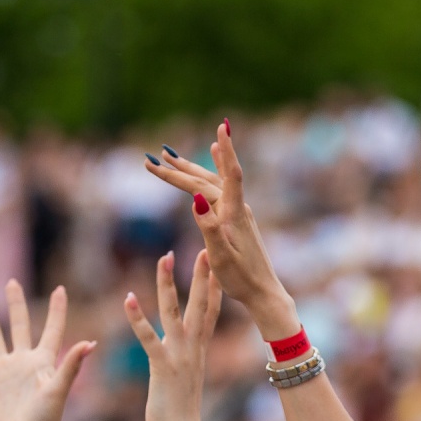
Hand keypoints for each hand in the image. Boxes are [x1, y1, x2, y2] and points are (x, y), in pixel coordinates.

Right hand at [0, 282, 94, 420]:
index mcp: (44, 362)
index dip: (57, 310)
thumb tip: (90, 342)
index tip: (60, 289)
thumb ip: (71, 365)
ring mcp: (2, 369)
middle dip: (17, 304)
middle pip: (19, 325)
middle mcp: (22, 362)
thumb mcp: (58, 391)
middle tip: (12, 282)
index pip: (52, 330)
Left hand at [122, 250, 221, 420]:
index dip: (213, 287)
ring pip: (174, 312)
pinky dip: (137, 318)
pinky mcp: (162, 366)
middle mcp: (194, 349)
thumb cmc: (181, 415)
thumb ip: (187, 361)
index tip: (215, 264)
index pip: (211, 312)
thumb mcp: (187, 380)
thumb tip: (187, 355)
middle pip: (200, 304)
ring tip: (164, 257)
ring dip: (168, 283)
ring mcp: (179, 356)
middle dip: (202, 275)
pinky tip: (127, 298)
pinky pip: (148, 338)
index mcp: (199, 351)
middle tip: (204, 248)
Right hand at [143, 123, 294, 330]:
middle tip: (157, 155)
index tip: (222, 127)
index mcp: (234, 213)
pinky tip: (212, 163)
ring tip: (171, 156)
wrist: (263, 292)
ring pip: (211, 183)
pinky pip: (219, 190)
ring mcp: (238, 212)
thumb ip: (208, 226)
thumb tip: (195, 198)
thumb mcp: (220, 256)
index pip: (228, 175)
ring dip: (191, 169)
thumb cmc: (241, 279)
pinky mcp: (236, 218)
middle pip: (208, 178)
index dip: (225, 150)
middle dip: (181, 167)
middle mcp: (238, 207)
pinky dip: (209, 174)